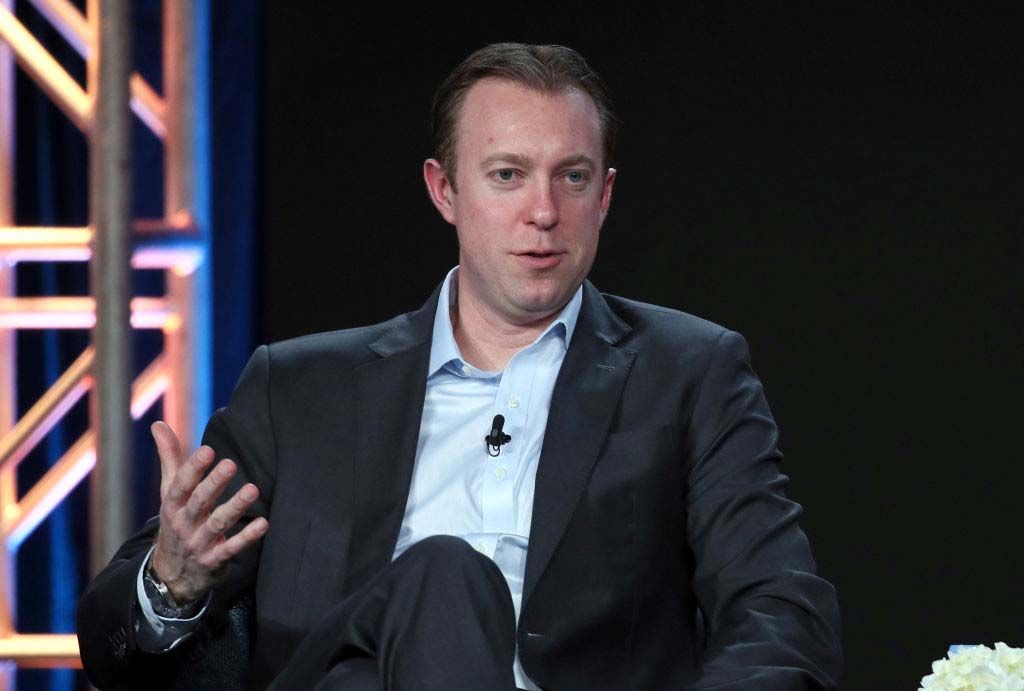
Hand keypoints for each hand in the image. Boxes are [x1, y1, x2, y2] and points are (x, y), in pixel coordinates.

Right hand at [149, 421, 268, 602]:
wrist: (170, 574)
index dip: (192, 468)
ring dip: (235, 507)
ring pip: (217, 524)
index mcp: (172, 505)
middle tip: (231, 464)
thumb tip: (158, 423)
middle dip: (213, 484)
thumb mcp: (169, 492)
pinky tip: (263, 524)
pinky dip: (247, 537)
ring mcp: (198, 543)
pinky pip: (231, 549)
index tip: (208, 450)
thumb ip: (169, 458)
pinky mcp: (213, 560)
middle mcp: (183, 523)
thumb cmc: (176, 520)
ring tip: (253, 489)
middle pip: (199, 502)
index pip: (180, 485)